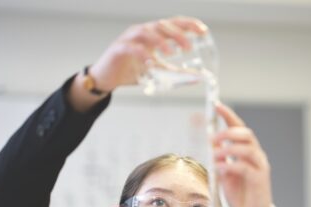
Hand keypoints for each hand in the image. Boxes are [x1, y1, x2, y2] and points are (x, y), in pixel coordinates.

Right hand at [90, 16, 207, 91]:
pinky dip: (142, 54)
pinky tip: (151, 62)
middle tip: (189, 48)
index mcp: (153, 34)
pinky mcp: (119, 48)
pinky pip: (132, 48)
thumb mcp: (157, 71)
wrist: (107, 78)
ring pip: (147, 32)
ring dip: (160, 41)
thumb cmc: (131, 71)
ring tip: (171, 53)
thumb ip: (174, 72)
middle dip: (178, 34)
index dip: (188, 24)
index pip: (173, 23)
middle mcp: (142, 31)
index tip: (203, 31)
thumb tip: (197, 78)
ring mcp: (129, 38)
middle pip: (162, 25)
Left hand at [212, 103, 274, 206]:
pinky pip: (244, 168)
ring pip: (247, 149)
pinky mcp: (260, 180)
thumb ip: (220, 158)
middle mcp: (257, 155)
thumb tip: (211, 142)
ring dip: (227, 150)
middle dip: (227, 132)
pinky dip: (229, 166)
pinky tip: (220, 170)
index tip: (216, 105)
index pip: (240, 128)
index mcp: (248, 151)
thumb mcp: (225, 173)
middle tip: (212, 138)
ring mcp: (260, 167)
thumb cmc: (241, 194)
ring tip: (214, 157)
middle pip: (246, 134)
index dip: (229, 115)